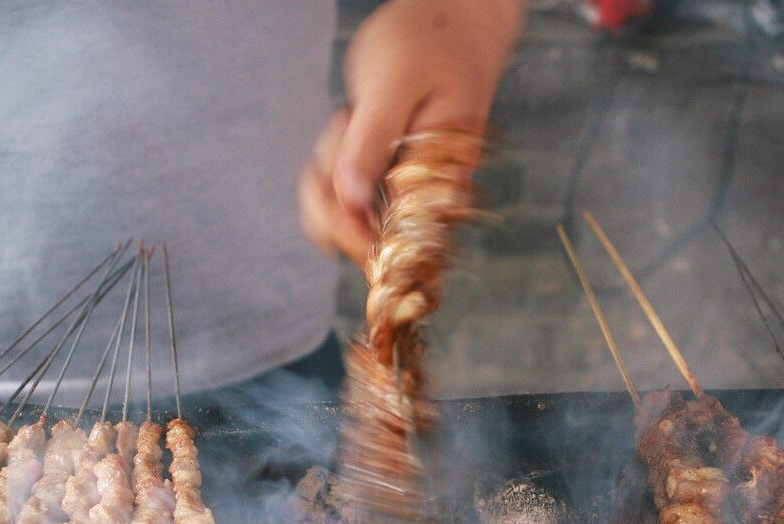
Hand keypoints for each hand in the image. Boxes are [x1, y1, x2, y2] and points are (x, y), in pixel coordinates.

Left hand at [299, 0, 524, 265]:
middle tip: (342, 130)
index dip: (350, 231)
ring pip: (346, 215)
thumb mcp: (394, 86)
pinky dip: (330, 166)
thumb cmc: (433, 43)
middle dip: (329, 194)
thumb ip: (372, 144)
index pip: (391, 241)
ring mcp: (405, 187)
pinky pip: (346, 193)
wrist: (456, 20)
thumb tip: (352, 202)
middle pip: (362, 237)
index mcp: (438, 182)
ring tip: (349, 119)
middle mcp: (425, 195)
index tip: (328, 193)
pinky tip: (346, 127)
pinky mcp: (390, 175)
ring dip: (327, 174)